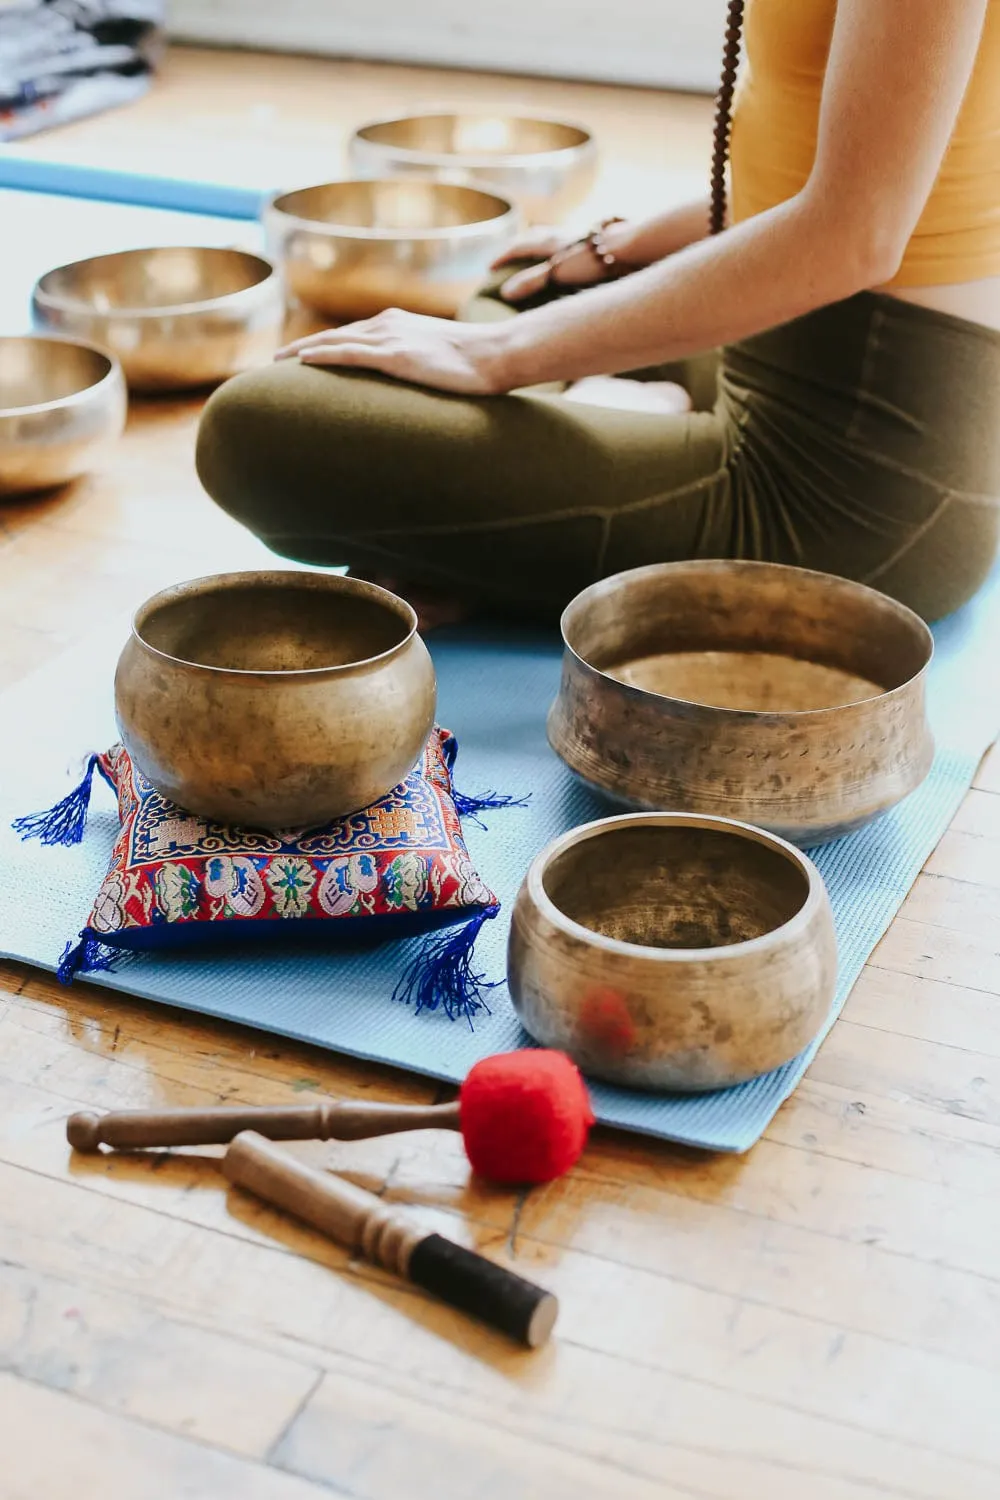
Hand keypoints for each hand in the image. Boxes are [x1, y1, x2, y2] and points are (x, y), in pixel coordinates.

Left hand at [275, 309, 511, 395]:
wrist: (497, 355)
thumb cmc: (478, 364)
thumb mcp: (440, 361)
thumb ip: (419, 367)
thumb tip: (414, 388)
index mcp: (398, 324)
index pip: (351, 334)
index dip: (322, 345)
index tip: (299, 357)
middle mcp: (389, 324)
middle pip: (334, 335)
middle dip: (303, 347)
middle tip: (275, 361)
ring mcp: (391, 338)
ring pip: (335, 341)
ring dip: (303, 351)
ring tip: (277, 363)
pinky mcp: (397, 355)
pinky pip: (351, 353)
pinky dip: (324, 355)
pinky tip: (302, 362)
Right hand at [491, 221, 633, 302]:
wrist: (634, 247)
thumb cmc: (595, 261)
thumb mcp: (559, 273)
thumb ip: (532, 282)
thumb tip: (505, 293)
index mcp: (552, 241)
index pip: (520, 246)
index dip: (503, 257)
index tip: (490, 269)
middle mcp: (566, 235)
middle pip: (538, 236)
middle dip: (522, 247)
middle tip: (511, 259)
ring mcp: (583, 237)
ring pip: (557, 239)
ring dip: (543, 248)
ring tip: (539, 260)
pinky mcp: (600, 244)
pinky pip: (574, 247)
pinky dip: (564, 254)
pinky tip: (572, 264)